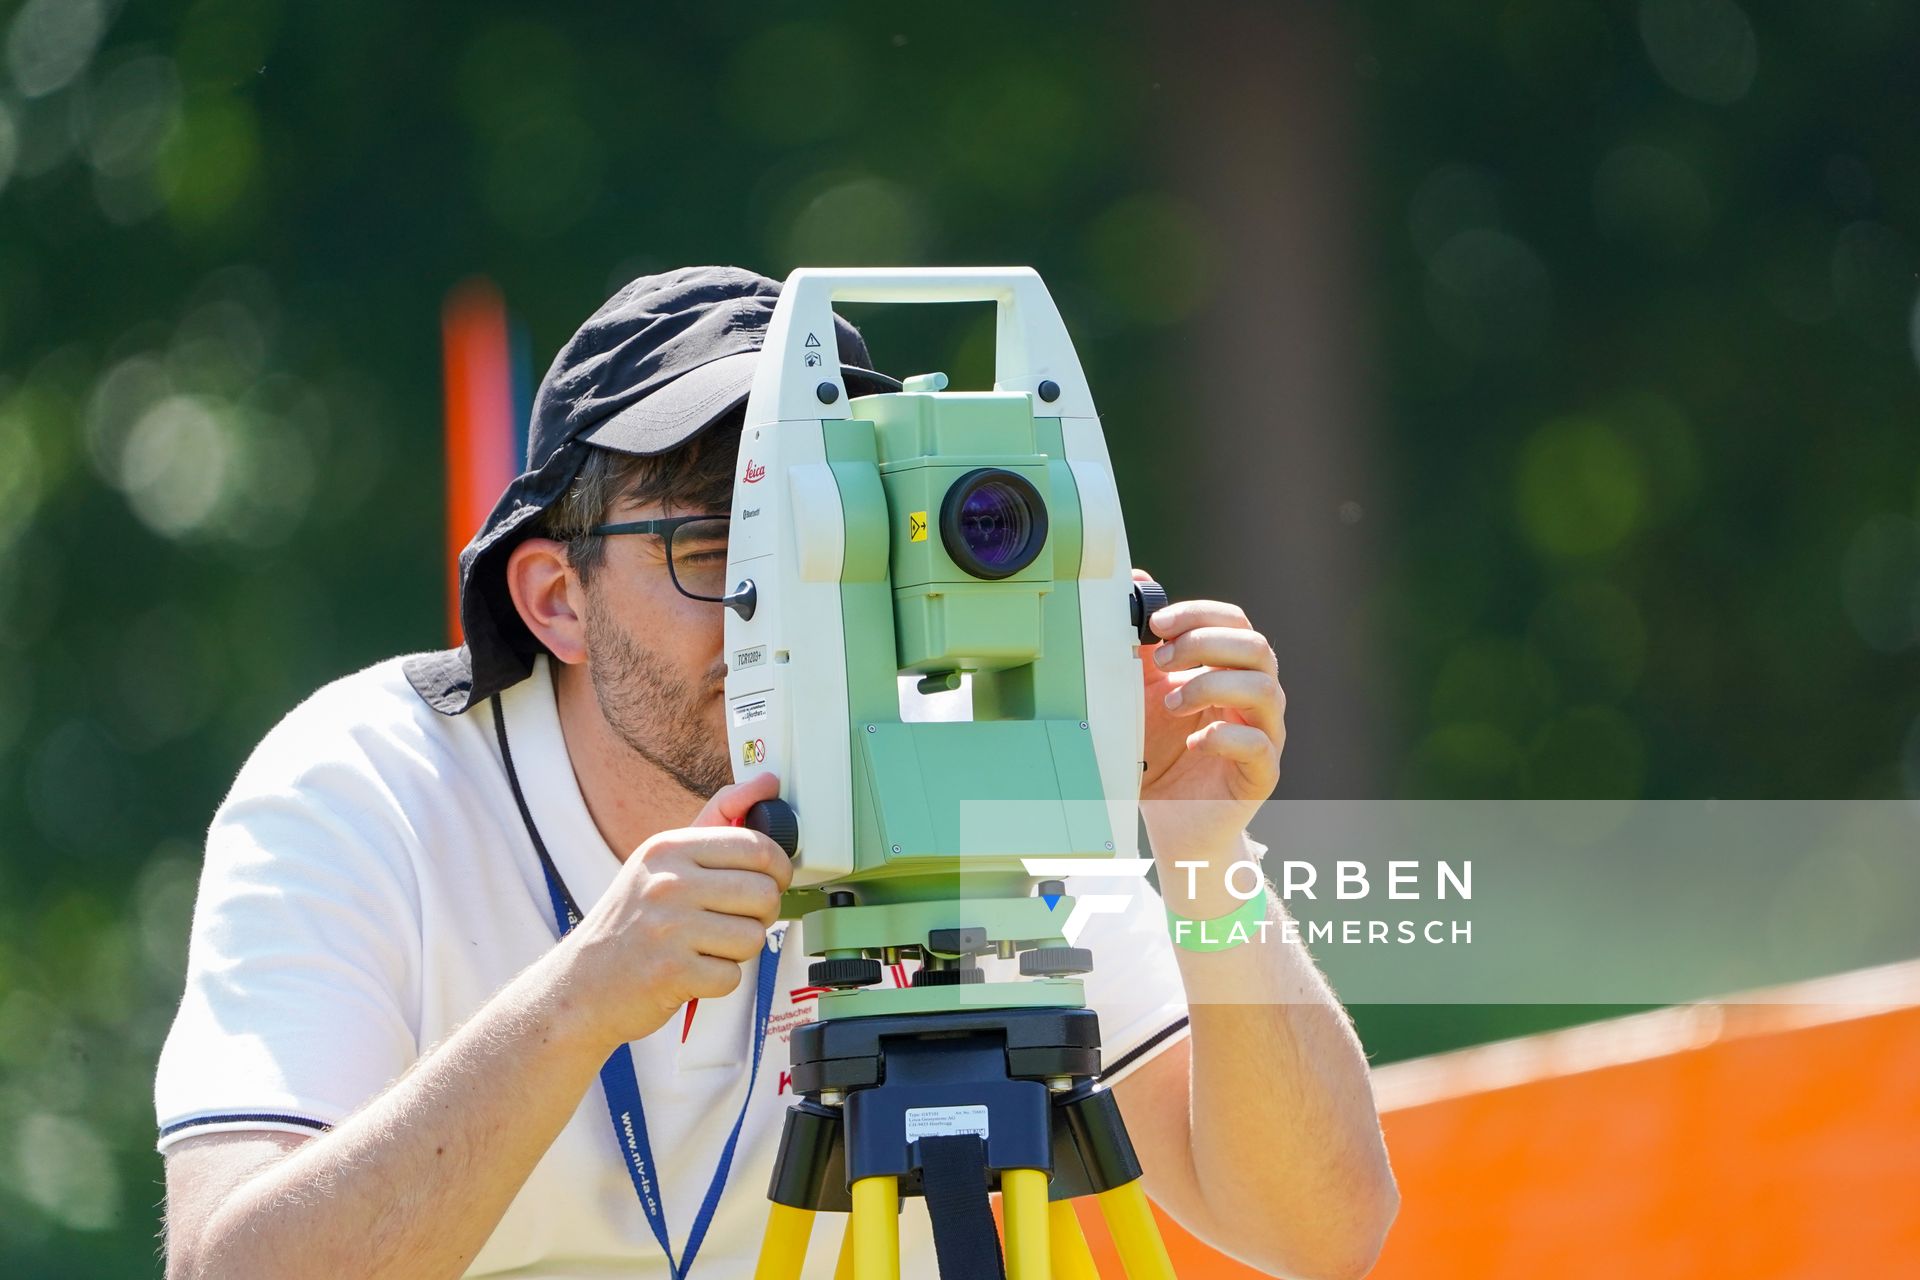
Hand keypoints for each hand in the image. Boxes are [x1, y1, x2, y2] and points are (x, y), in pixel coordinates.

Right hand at [558, 772, 792, 1049]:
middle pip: (764, 893)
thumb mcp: (662, 860)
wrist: (581, 985)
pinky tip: (691, 972)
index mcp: (669, 848)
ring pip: (754, 937)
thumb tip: (766, 782)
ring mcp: (669, 928)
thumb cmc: (629, 922)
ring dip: (738, 951)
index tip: (772, 881)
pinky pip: (732, 976)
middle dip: (761, 914)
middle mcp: (668, 882)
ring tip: (706, 946)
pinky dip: (717, 981)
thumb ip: (717, 819)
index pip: (757, 846)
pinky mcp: (672, 972)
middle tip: (734, 920)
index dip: (778, 869)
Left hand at [1134, 571, 1285, 862]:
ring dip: (1211, 686)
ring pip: (1263, 690)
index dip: (1200, 615)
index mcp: (1232, 671)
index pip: (1236, 622)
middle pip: (1256, 647)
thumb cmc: (1159, 755)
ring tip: (1172, 704)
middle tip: (1162, 660)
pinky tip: (1193, 742)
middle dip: (1204, 644)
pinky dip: (1222, 737)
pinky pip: (1259, 746)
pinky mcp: (1262, 775)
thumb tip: (1137, 583)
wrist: (1170, 821)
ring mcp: (1264, 735)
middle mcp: (1255, 698)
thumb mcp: (1142, 695)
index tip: (1157, 624)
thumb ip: (1144, 648)